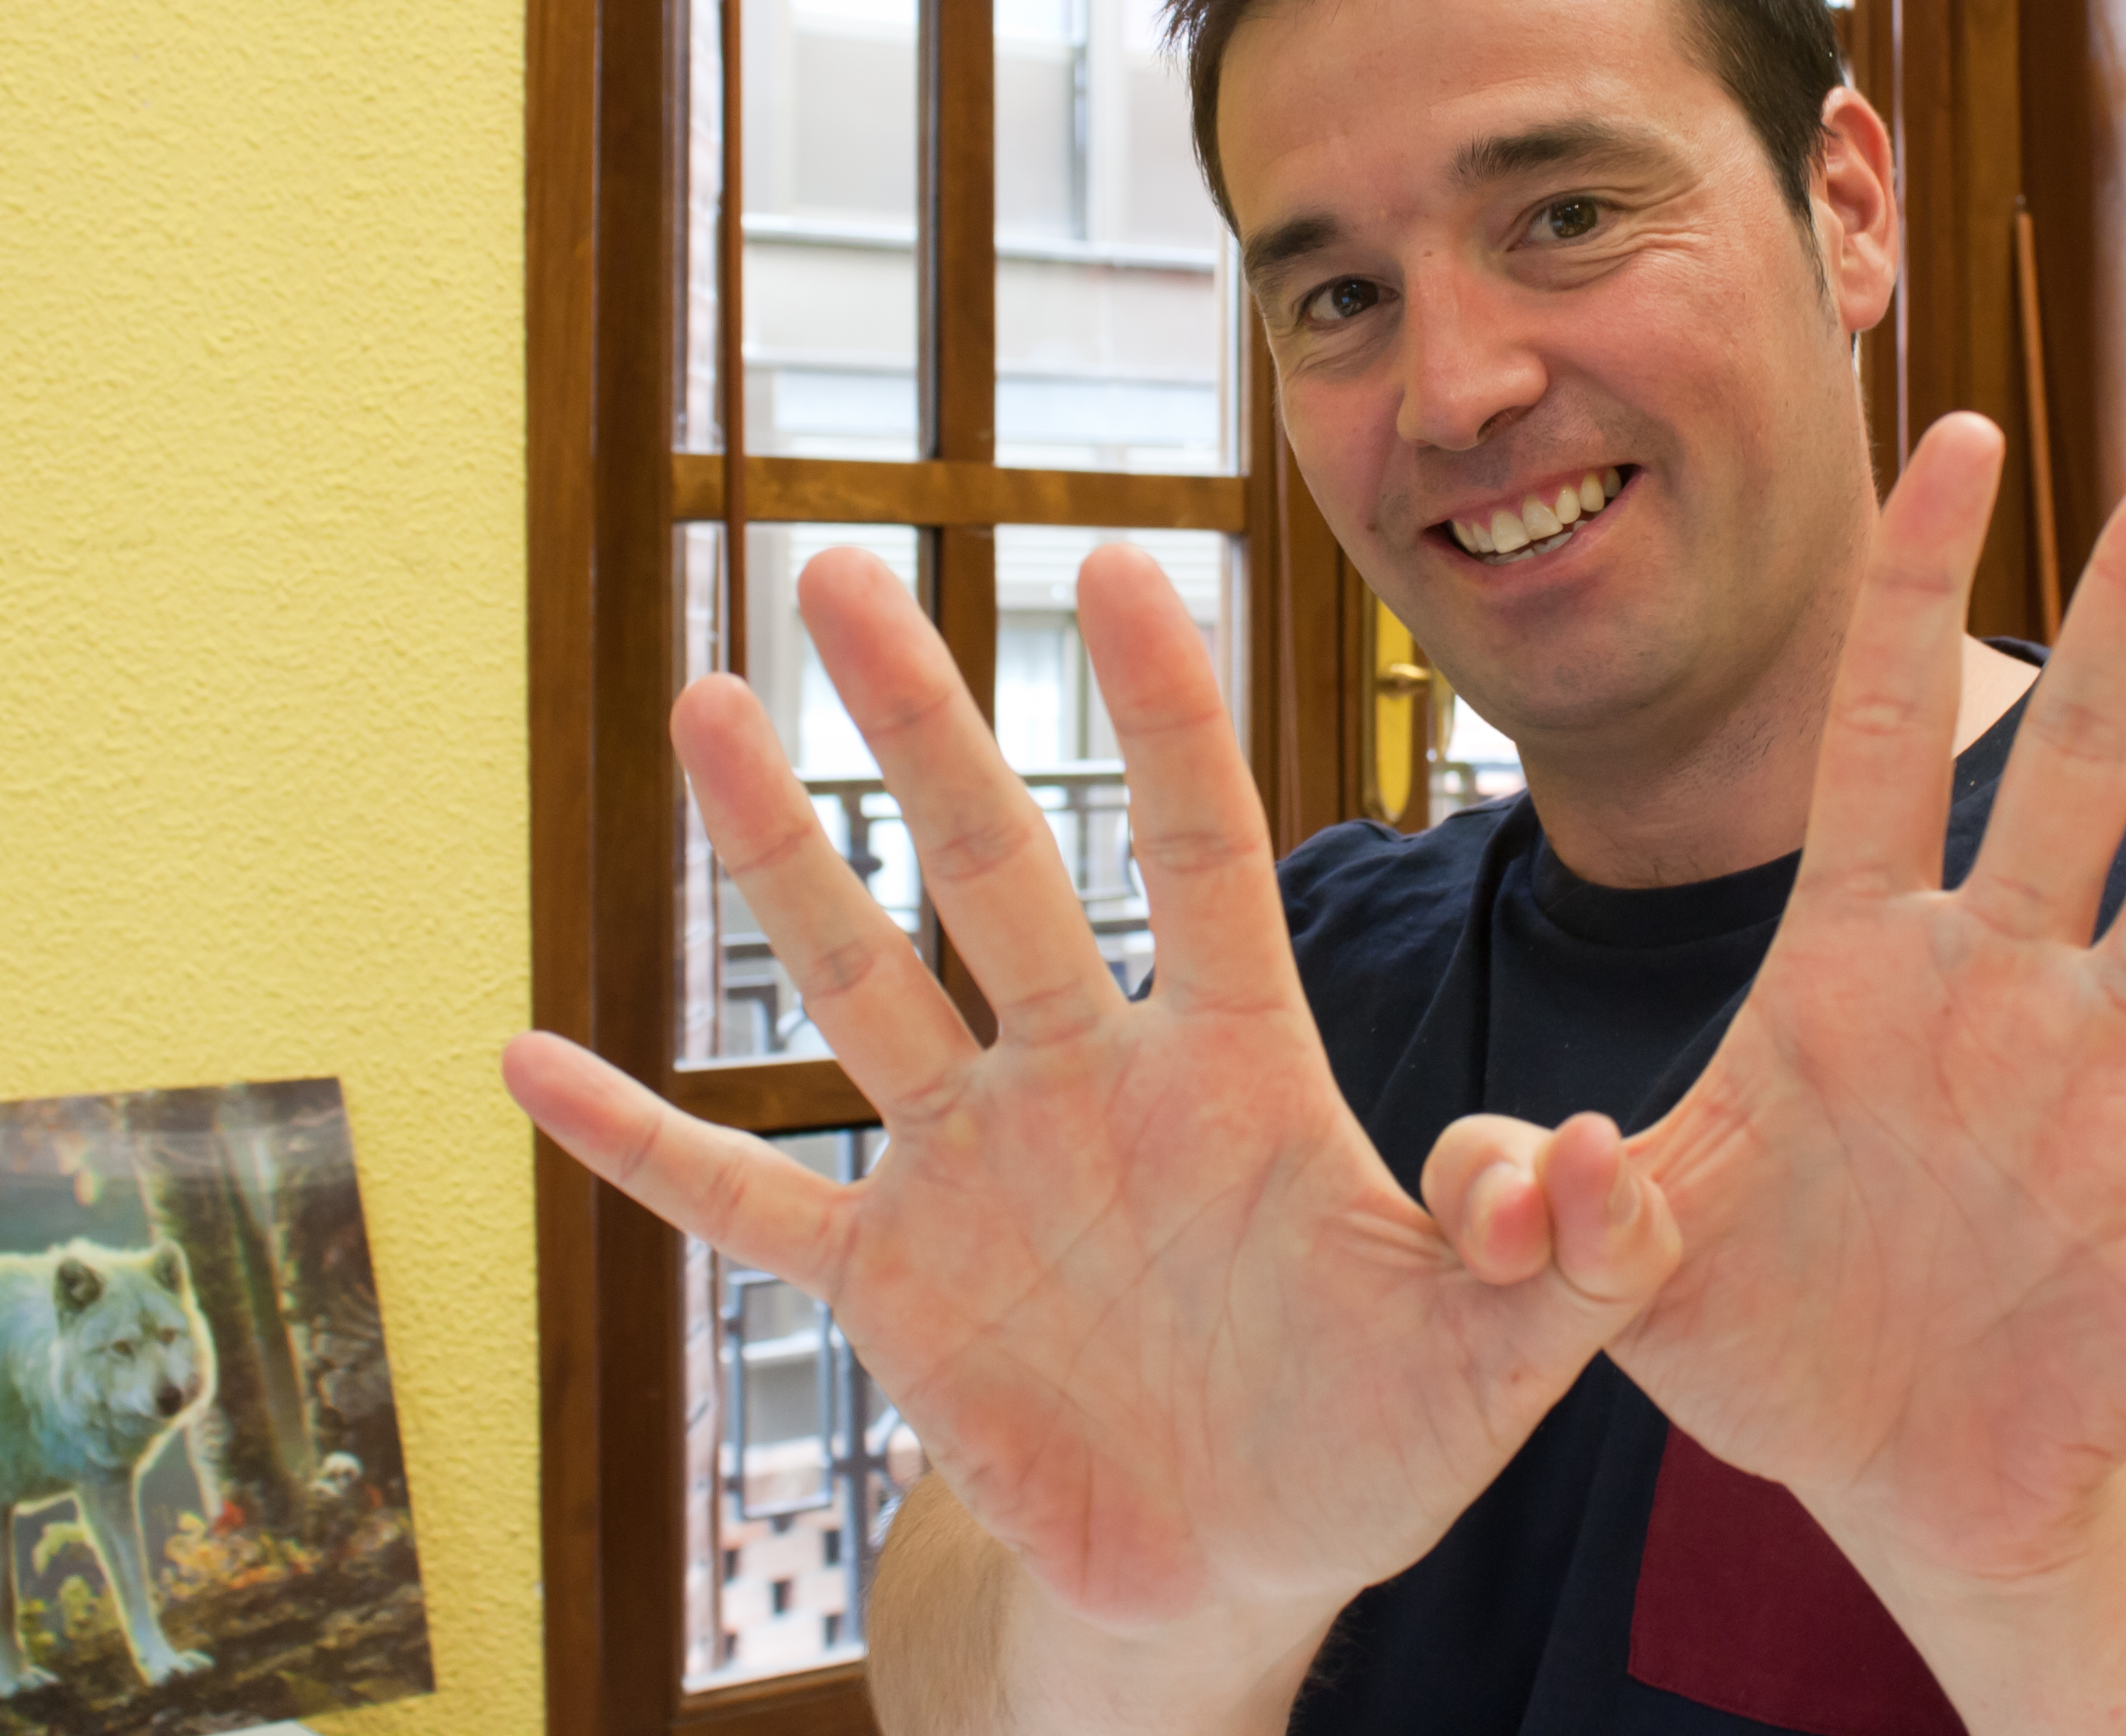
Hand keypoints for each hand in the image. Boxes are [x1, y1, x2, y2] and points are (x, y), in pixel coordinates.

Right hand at [500, 546, 1682, 1651]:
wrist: (1240, 1563)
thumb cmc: (1380, 1433)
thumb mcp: (1502, 1357)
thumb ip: (1561, 1256)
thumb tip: (1598, 1162)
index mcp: (1236, 1069)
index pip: (1203, 854)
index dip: (1167, 717)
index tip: (1125, 562)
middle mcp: (1086, 1079)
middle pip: (993, 870)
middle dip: (922, 725)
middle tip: (843, 568)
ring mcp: (972, 1169)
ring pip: (857, 984)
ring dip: (777, 856)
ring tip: (708, 706)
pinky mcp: (889, 1285)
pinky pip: (741, 1198)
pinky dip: (635, 1140)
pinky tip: (527, 1057)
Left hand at [1587, 415, 2125, 1594]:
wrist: (1892, 1484)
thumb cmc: (1756, 1341)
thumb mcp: (1616, 1272)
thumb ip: (1552, 1209)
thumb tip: (1525, 1169)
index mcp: (1846, 968)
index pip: (1876, 730)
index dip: (1911, 585)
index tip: (1955, 436)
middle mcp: (1994, 985)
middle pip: (2074, 754)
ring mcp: (2108, 1077)